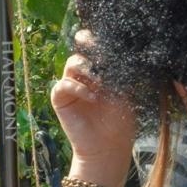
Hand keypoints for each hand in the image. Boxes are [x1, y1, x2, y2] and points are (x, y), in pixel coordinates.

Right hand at [52, 31, 137, 186]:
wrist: (109, 145)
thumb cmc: (120, 120)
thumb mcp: (126, 91)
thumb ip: (121, 71)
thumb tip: (123, 49)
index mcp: (100, 70)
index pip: (95, 48)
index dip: (99, 41)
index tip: (111, 42)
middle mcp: (84, 75)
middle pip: (81, 49)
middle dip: (90, 48)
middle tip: (102, 56)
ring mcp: (71, 85)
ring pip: (72, 63)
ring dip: (87, 69)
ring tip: (101, 83)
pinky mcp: (60, 99)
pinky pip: (63, 84)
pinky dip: (78, 88)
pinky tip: (92, 97)